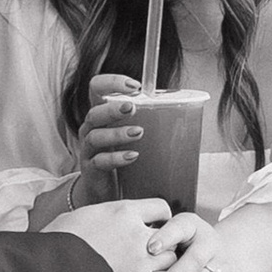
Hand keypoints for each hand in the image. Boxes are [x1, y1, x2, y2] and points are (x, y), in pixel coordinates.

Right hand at [56, 193, 174, 271]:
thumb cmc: (59, 241)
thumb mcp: (82, 215)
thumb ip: (104, 215)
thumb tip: (103, 220)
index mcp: (124, 211)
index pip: (160, 208)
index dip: (160, 217)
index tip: (156, 225)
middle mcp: (137, 233)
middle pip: (169, 235)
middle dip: (164, 243)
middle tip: (154, 251)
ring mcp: (141, 260)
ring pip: (171, 260)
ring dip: (163, 264)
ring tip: (149, 269)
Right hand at [68, 73, 145, 203]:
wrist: (101, 190)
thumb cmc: (119, 154)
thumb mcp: (127, 132)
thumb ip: (144, 119)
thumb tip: (182, 111)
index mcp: (101, 113)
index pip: (97, 88)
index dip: (111, 82)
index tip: (134, 85)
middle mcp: (91, 128)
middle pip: (94, 112)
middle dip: (113, 108)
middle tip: (133, 107)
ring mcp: (89, 149)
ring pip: (95, 136)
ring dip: (117, 133)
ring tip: (138, 132)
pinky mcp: (91, 170)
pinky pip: (100, 161)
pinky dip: (116, 158)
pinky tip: (132, 156)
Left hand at [147, 212, 246, 271]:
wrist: (224, 252)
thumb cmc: (186, 243)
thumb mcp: (174, 232)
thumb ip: (157, 238)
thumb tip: (131, 250)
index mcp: (192, 225)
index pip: (179, 227)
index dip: (165, 237)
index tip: (150, 249)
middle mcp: (209, 241)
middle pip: (193, 261)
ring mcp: (221, 261)